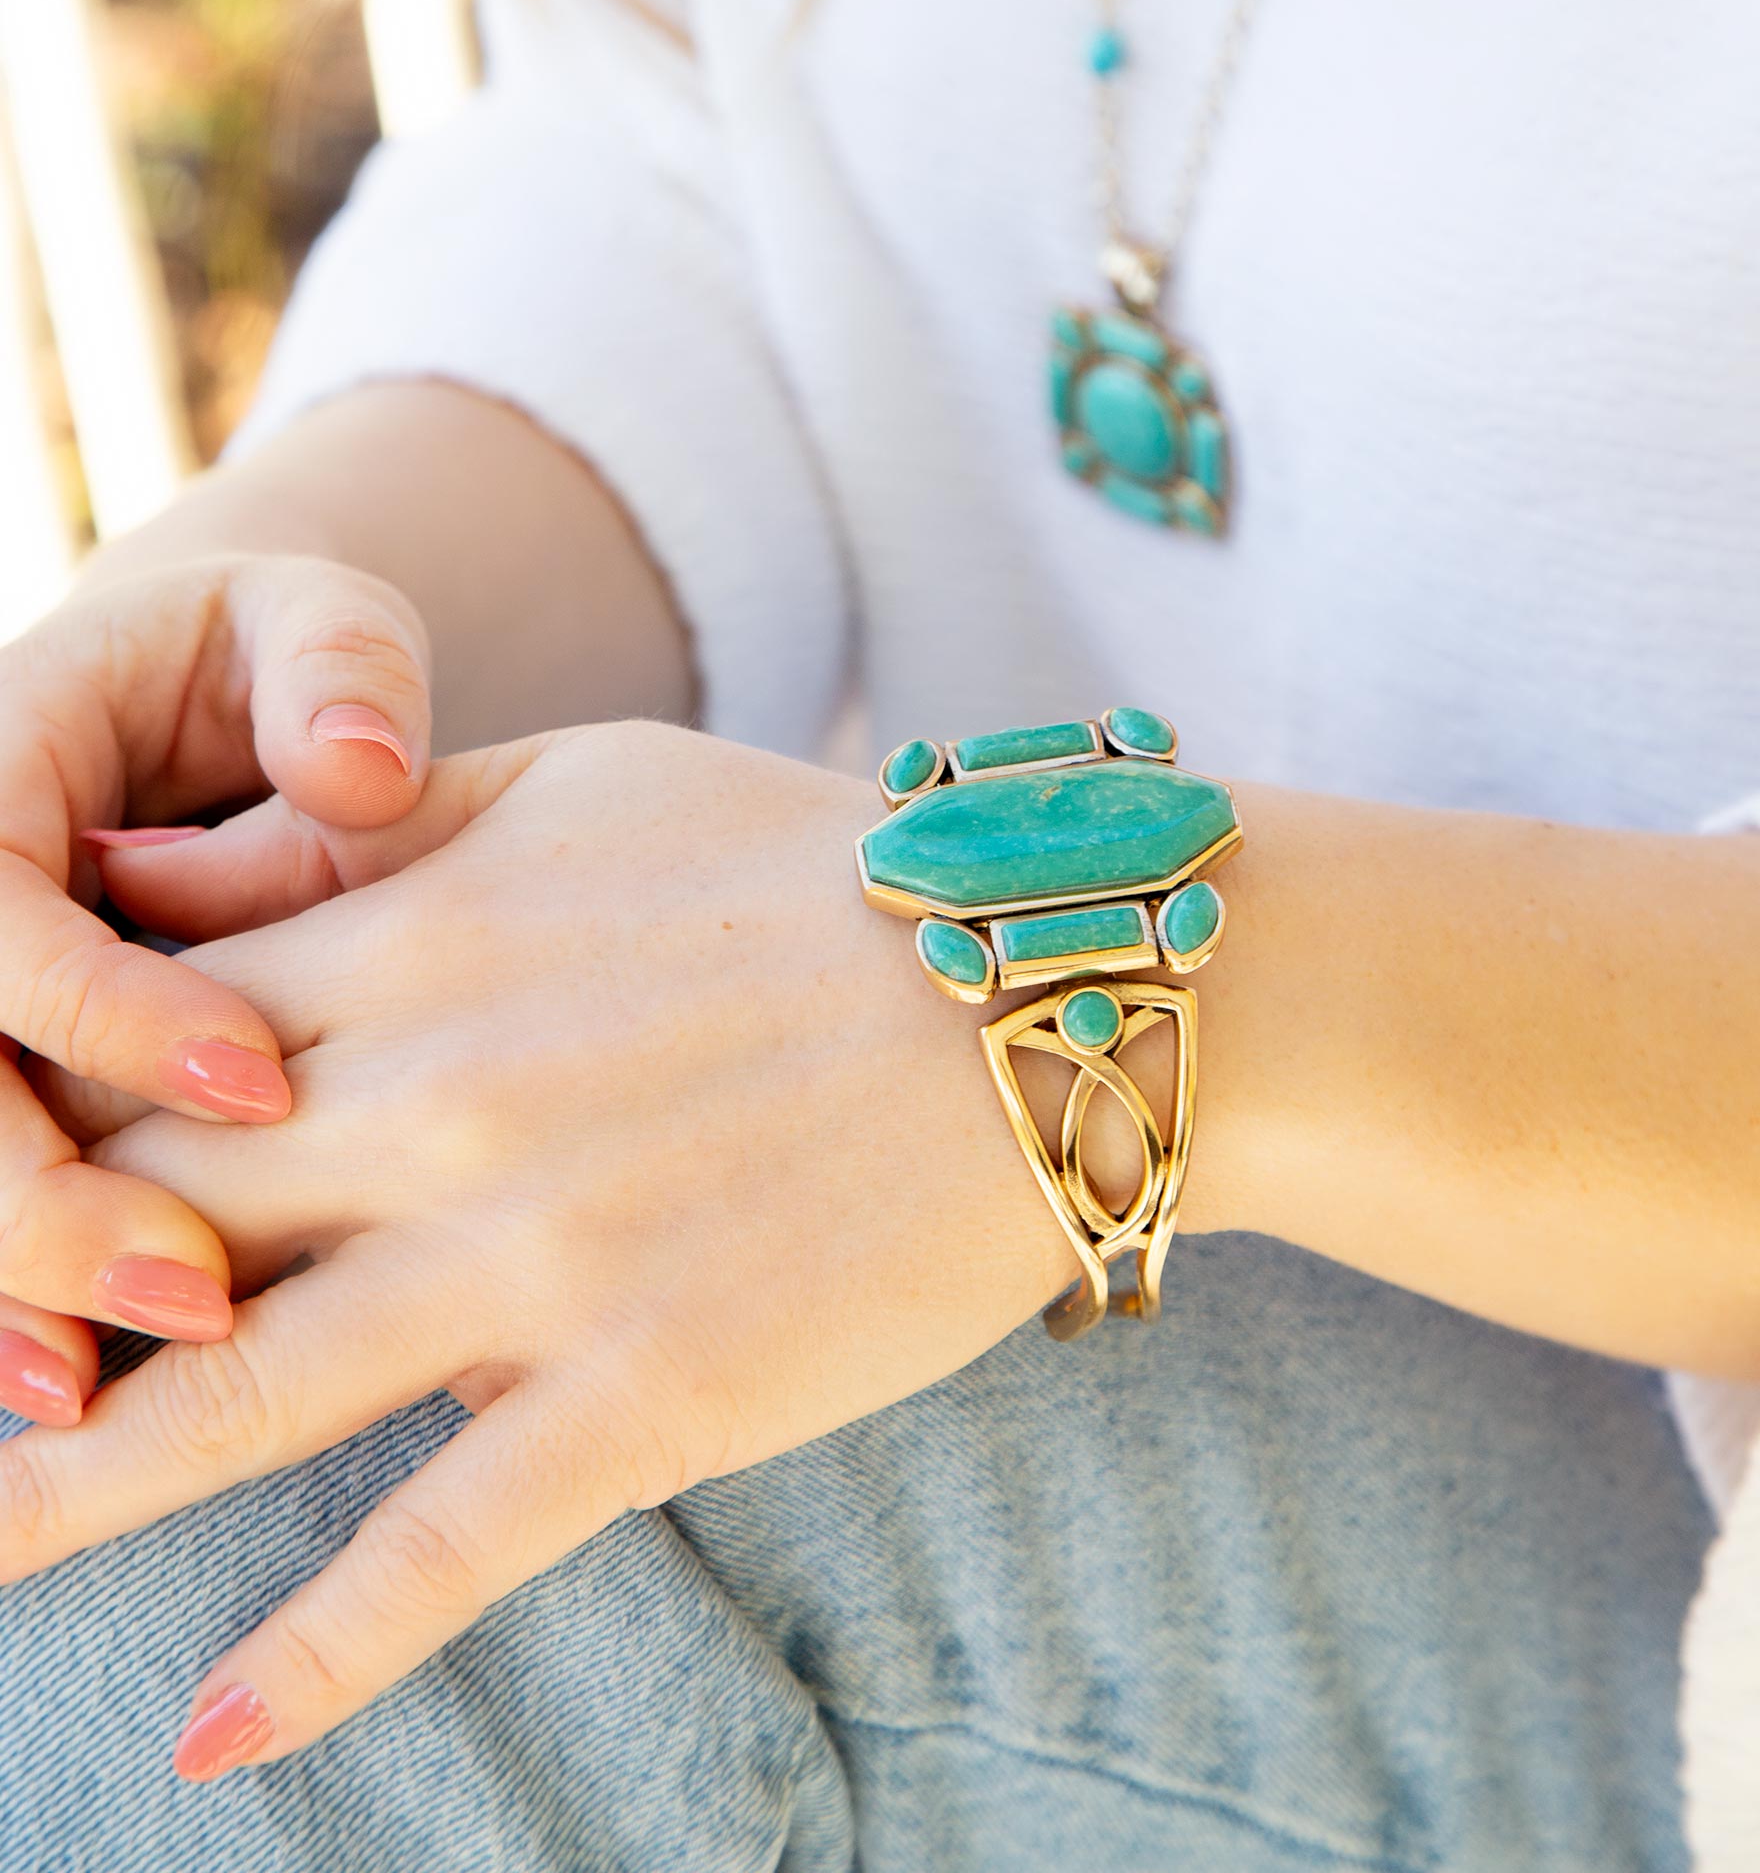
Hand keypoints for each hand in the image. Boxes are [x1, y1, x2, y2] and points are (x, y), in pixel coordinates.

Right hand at [0, 552, 432, 1425]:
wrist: (212, 699)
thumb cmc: (276, 664)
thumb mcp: (306, 624)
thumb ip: (334, 673)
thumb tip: (360, 769)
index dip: (107, 1009)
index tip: (262, 1089)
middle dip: (32, 1195)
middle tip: (185, 1293)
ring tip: (92, 1397)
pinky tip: (70, 1392)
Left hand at [2, 723, 1079, 1777]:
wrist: (1043, 983)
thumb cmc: (809, 865)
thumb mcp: (579, 779)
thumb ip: (376, 821)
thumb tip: (188, 876)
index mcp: (409, 948)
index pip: (126, 1046)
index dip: (14, 1118)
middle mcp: (436, 1105)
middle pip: (127, 1227)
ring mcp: (536, 1258)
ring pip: (227, 1405)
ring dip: (55, 1506)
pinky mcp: (652, 1386)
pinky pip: (449, 1545)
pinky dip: (320, 1656)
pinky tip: (211, 1740)